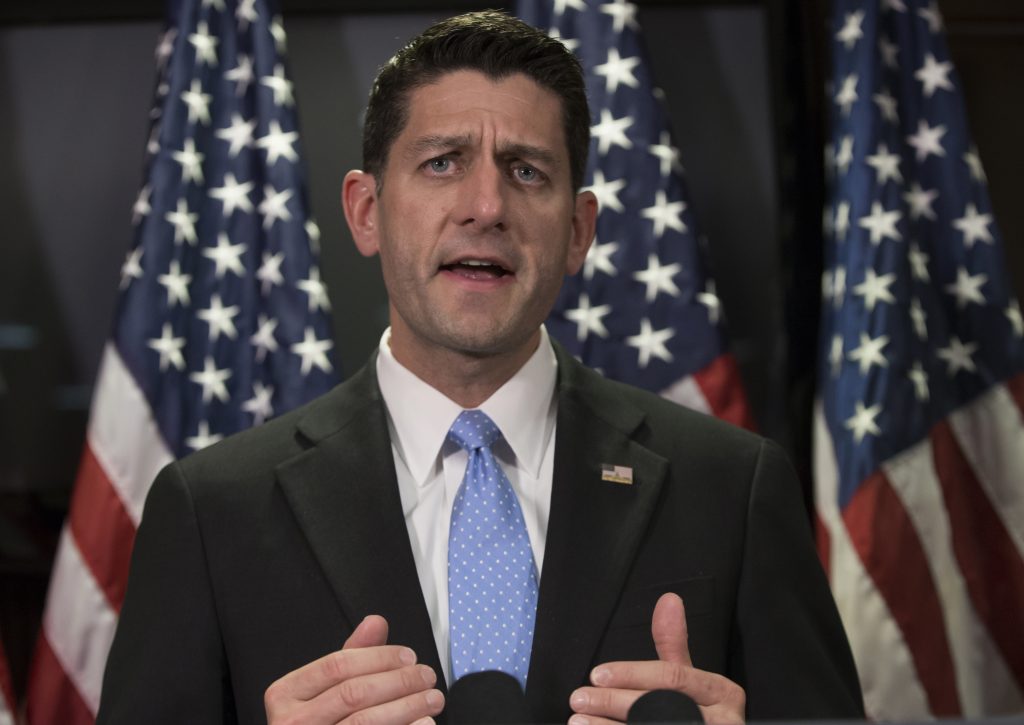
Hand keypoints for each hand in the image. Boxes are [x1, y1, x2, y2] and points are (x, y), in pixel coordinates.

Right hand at [264, 614, 444, 724]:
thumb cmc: (314, 722)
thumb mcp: (321, 688)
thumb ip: (349, 656)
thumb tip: (375, 622)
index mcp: (285, 694)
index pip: (337, 665)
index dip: (378, 657)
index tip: (408, 656)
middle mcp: (291, 722)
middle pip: (354, 693)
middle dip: (398, 681)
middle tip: (426, 676)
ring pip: (364, 720)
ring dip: (407, 706)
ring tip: (431, 698)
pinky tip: (423, 722)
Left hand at [568, 593, 744, 724]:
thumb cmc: (701, 712)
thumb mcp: (691, 677)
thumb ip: (674, 643)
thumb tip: (669, 599)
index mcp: (722, 692)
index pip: (671, 677)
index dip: (631, 674)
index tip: (597, 674)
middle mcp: (724, 720)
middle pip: (658, 707)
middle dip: (613, 701)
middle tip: (580, 698)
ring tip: (580, 719)